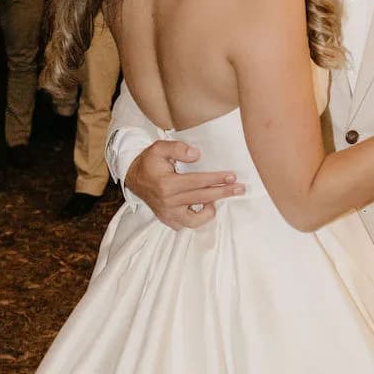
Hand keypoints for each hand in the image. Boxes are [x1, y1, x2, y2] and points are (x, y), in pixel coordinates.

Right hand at [125, 140, 244, 229]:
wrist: (133, 178)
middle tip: (239, 188)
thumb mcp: (159, 148)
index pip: (198, 182)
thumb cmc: (149, 162)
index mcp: (167, 184)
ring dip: (210, 210)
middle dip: (223, 192)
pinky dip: (197, 219)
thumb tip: (197, 155)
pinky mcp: (167, 219)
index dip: (216, 179)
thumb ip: (177, 148)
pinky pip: (186, 225)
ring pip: (195, 219)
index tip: (232, 176)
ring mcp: (168, 213)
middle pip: (202, 198)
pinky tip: (205, 208)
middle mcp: (168, 201)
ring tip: (218, 201)